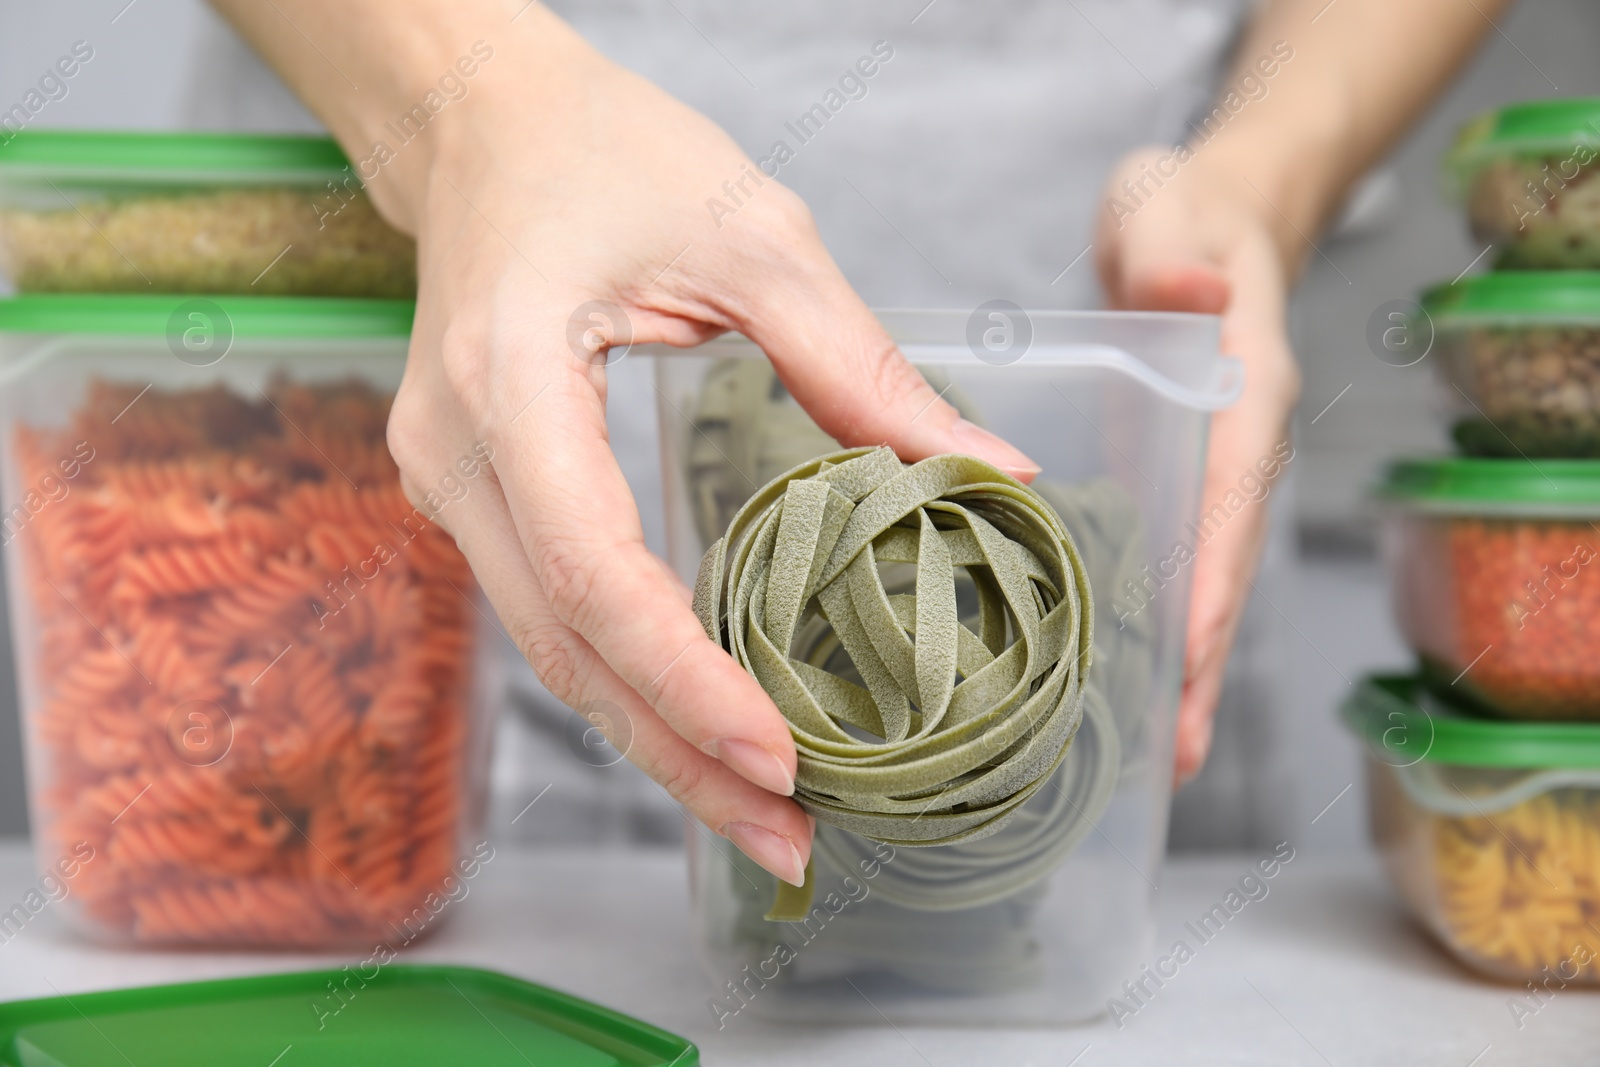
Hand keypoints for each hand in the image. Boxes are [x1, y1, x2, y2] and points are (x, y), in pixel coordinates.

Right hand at [357, 10, 1034, 883]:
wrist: (486, 124)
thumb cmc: (606, 152)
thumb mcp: (753, 236)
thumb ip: (860, 362)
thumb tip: (986, 469)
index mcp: (507, 378)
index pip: (587, 566)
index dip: (682, 675)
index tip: (779, 754)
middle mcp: (454, 452)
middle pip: (563, 647)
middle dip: (677, 756)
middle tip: (790, 838)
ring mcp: (448, 480)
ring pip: (549, 651)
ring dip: (654, 740)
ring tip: (762, 816)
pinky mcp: (475, 492)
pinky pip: (549, 612)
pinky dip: (629, 681)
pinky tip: (701, 727)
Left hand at [1095, 147, 1301, 784]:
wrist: (1197, 218)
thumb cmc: (1185, 216)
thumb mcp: (1175, 214)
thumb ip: (1178, 249)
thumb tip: (1190, 286)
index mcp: (1240, 402)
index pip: (1231, 505)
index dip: (1212, 585)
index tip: (1189, 662)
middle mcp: (1231, 452)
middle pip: (1220, 571)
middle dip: (1197, 665)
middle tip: (1168, 761)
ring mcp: (1202, 473)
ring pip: (1194, 581)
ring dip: (1174, 666)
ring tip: (1145, 759)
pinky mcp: (1166, 478)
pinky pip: (1160, 562)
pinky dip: (1142, 623)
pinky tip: (1103, 678)